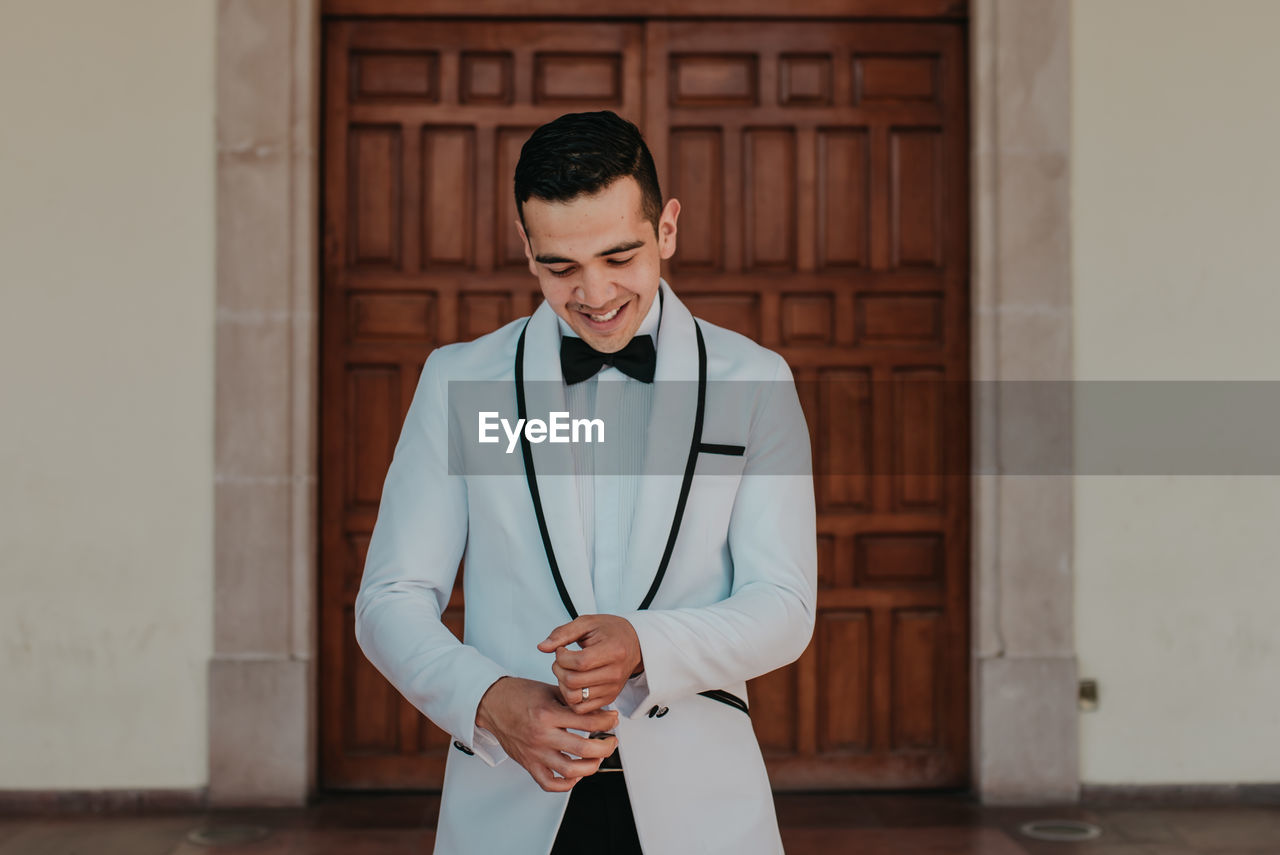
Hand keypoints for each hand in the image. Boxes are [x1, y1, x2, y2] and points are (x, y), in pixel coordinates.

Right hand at [474, 676, 618, 792]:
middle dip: (605, 747)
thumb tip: (599, 711)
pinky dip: (566, 783)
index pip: (587, 721)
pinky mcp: (528, 763)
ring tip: (597, 758)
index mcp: (548, 714)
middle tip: (611, 741)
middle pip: (583, 749)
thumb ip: (574, 702)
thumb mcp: (550, 690)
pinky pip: (549, 783)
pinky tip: (576, 774)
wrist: (491, 703)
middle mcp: (542, 736)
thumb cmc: (519, 694)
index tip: (612, 720)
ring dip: (591, 766)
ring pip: (570, 770)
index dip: (606, 721)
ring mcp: (535, 752)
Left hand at [538, 614, 643, 712]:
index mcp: (613, 651)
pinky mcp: (608, 699)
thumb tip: (542, 647)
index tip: (562, 649)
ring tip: (567, 671)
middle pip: (574, 681)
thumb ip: (563, 633)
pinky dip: (570, 697)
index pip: (579, 662)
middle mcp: (615, 673)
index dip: (562, 656)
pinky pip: (581, 708)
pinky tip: (572, 682)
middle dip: (558, 669)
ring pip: (575, 697)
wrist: (633, 644)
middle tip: (561, 660)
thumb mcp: (587, 623)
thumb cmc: (609, 631)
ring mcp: (612, 689)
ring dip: (563, 684)